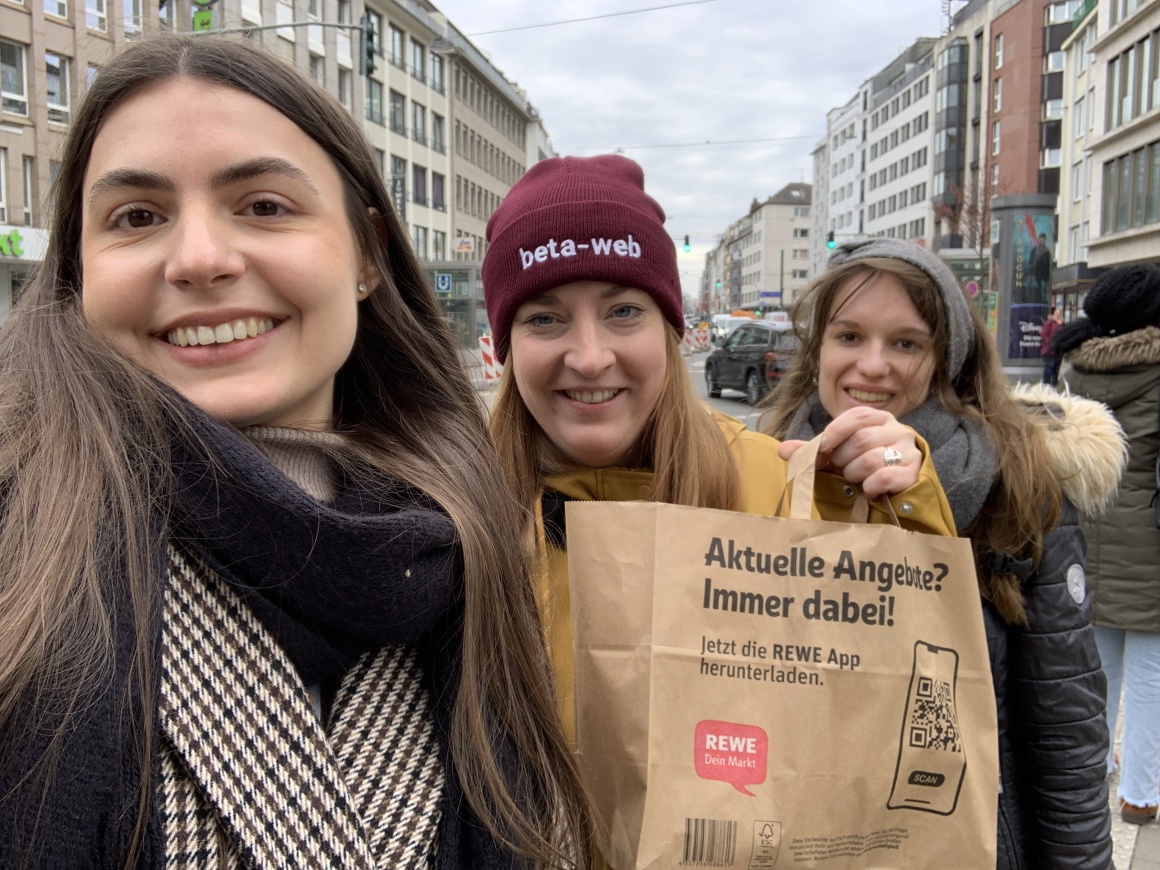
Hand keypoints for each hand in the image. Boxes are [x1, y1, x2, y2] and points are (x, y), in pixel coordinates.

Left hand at [777, 406, 921, 498]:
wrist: (895, 489)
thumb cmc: (862, 466)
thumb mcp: (836, 456)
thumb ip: (812, 451)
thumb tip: (781, 450)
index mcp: (878, 418)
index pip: (856, 416)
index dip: (835, 433)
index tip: (821, 449)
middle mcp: (898, 430)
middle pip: (862, 440)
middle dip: (843, 460)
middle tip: (841, 469)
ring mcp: (909, 450)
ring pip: (873, 459)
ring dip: (855, 474)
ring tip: (855, 479)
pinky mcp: (915, 473)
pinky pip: (886, 477)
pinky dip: (870, 486)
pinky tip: (868, 489)